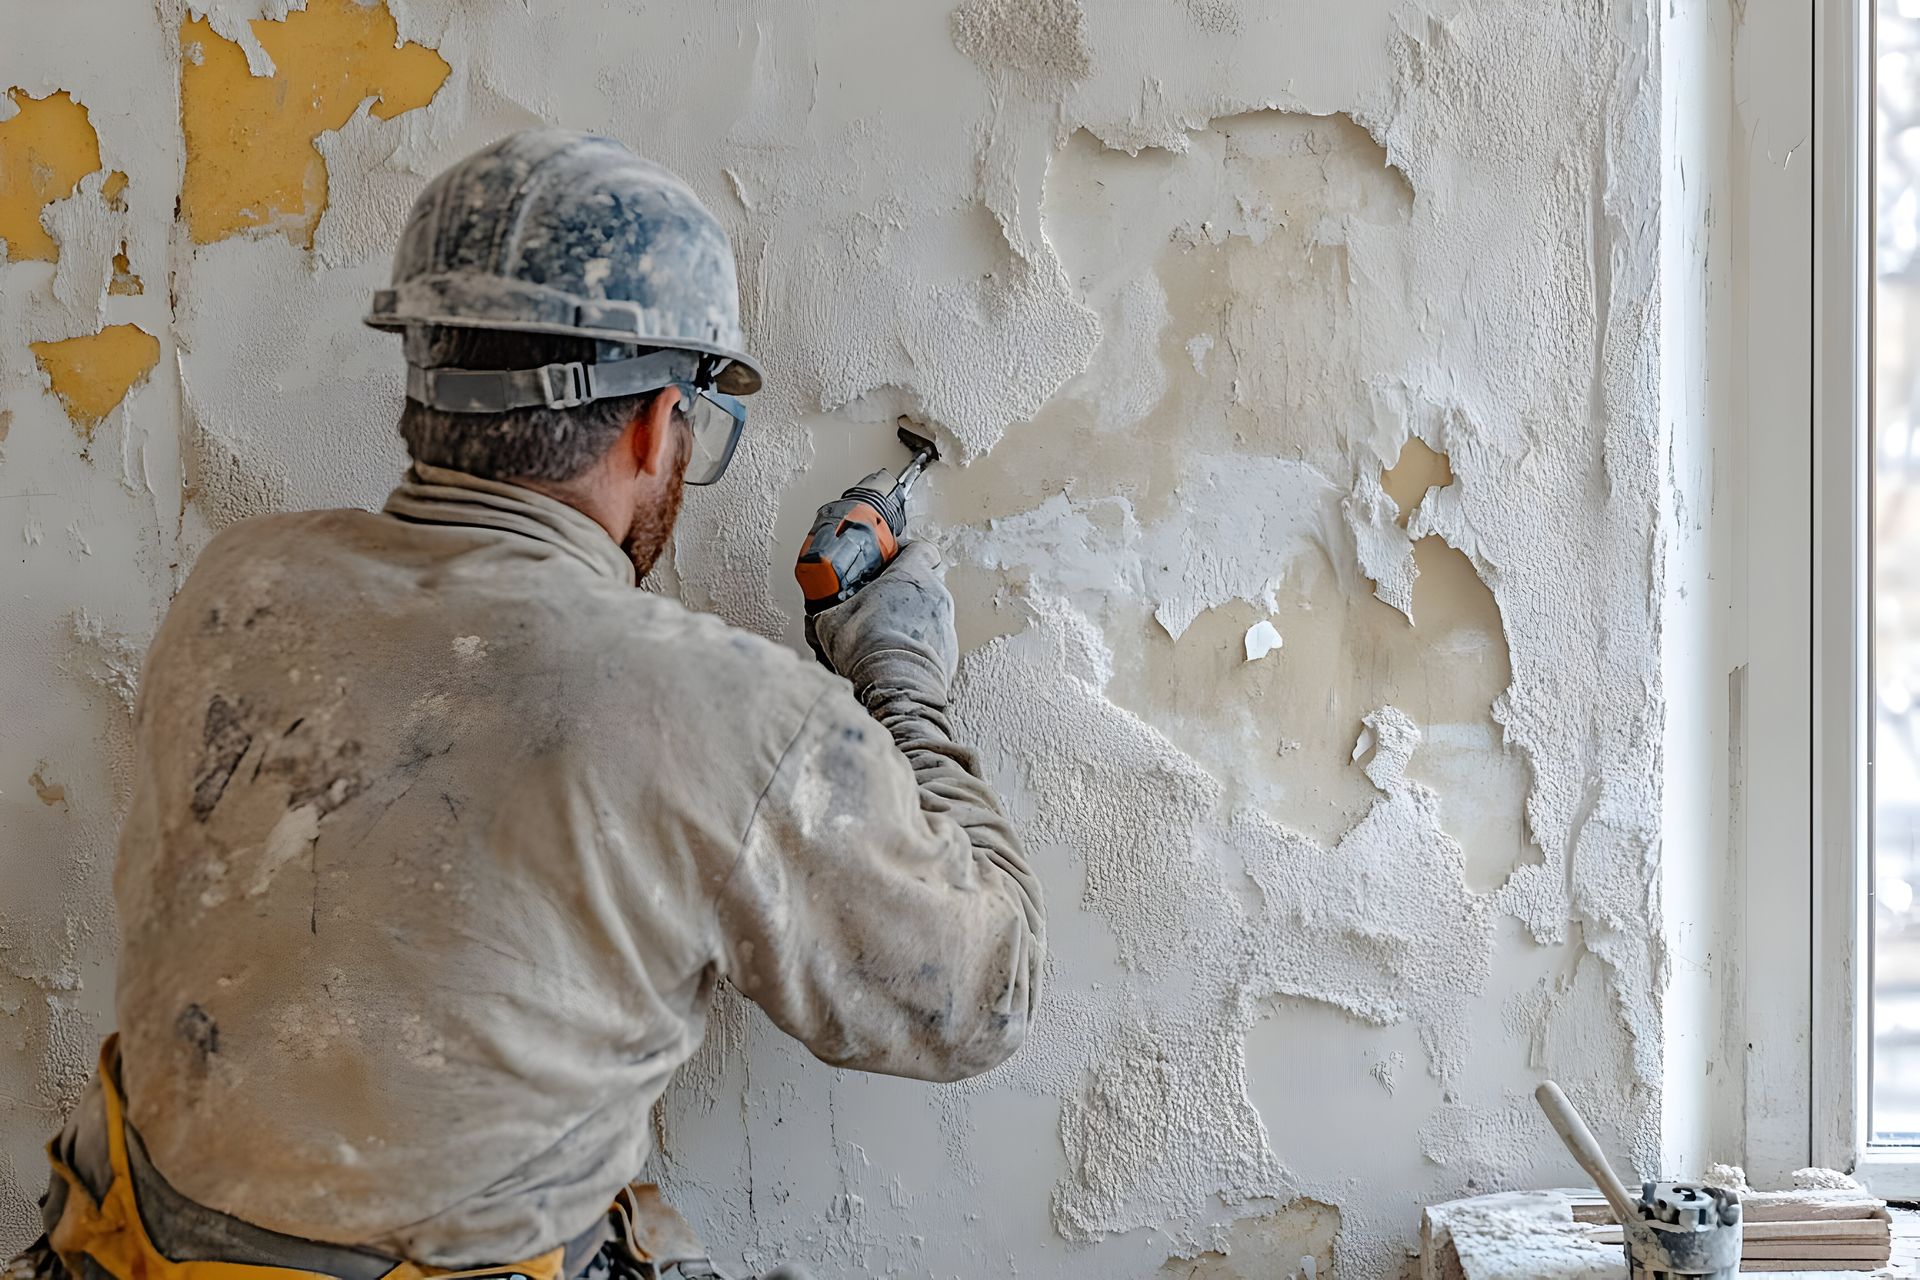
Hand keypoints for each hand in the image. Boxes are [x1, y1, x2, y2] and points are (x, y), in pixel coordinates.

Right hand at [805, 540, 957, 685]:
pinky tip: (896, 657)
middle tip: (880, 602)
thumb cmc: (870, 648)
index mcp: (911, 575)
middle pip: (925, 581)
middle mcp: (936, 595)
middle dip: (903, 590)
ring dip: (911, 620)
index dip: (905, 552)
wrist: (897, 687)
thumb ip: (826, 613)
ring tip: (885, 636)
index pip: (920, 549)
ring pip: (930, 613)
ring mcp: (946, 625)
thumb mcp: (832, 623)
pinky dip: (918, 645)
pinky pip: (934, 641)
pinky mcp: (949, 652)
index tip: (890, 561)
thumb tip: (817, 619)